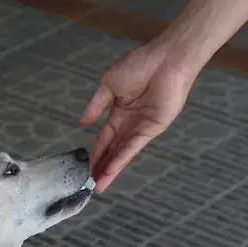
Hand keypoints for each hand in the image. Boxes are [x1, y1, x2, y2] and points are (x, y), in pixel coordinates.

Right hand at [80, 45, 196, 192]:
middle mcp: (129, 123)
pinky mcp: (152, 129)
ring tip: (98, 186)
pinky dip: (121, 159)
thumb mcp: (108, 84)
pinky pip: (133, 147)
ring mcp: (140, 128)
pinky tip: (111, 171)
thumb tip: (82, 122)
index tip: (85, 167)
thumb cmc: (138, 65)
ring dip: (110, 170)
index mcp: (118, 112)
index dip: (94, 153)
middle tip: (89, 184)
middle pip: (112, 150)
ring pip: (121, 153)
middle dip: (100, 167)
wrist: (166, 60)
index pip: (103, 138)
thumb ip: (95, 105)